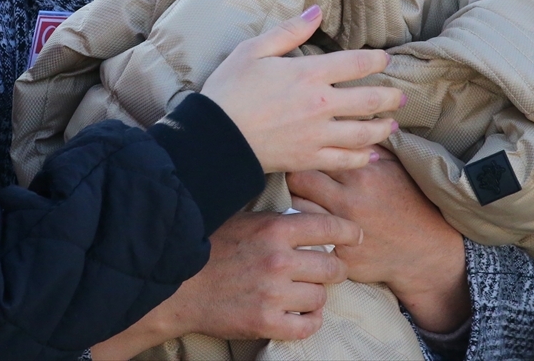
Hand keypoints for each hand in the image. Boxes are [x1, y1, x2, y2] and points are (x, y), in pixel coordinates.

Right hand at [89, 211, 361, 358]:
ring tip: (304, 291)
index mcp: (275, 228)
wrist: (178, 286)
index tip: (355, 236)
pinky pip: (308, 325)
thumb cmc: (212, 247)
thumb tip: (313, 208)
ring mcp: (274, 294)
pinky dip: (308, 320)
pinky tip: (299, 313)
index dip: (348, 232)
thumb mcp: (245, 220)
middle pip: (334, 267)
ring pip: (321, 297)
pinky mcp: (266, 322)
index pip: (331, 228)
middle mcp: (278, 260)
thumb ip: (279, 218)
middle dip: (334, 269)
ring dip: (316, 295)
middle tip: (326, 270)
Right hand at [201, 5, 402, 172]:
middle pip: (370, 100)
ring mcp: (318, 134)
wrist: (215, 136)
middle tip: (401, 97)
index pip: (357, 63)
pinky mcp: (309, 158)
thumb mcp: (254, 49)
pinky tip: (371, 156)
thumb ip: (289, 30)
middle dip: (391, 98)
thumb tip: (316, 10)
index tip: (385, 60)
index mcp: (309, 74)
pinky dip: (362, 158)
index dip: (377, 60)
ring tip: (393, 125)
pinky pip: (345, 160)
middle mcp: (321, 104)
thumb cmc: (230, 89)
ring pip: (364, 133)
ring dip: (383, 128)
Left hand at [287, 153, 469, 332]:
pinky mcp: (341, 256)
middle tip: (297, 179)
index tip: (304, 156)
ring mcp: (344, 230)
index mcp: (361, 175)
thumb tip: (349, 124)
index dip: (306, 155)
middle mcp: (349, 201)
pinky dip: (307, 233)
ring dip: (298, 204)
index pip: (315, 156)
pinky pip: (311, 240)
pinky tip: (310, 228)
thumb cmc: (410, 203)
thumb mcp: (396, 167)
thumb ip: (370, 146)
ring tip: (304, 201)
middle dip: (293, 177)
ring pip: (298, 209)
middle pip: (297, 181)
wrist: (429, 250)